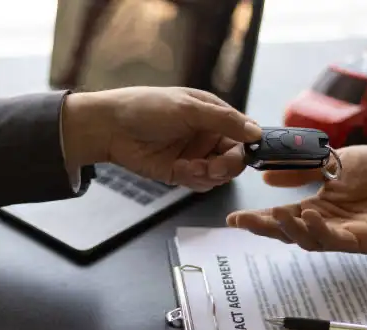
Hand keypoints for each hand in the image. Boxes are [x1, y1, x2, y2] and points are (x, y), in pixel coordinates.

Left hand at [62, 86, 260, 191]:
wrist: (110, 129)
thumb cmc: (147, 108)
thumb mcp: (189, 109)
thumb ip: (225, 120)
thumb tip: (256, 132)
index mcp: (213, 115)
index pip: (244, 134)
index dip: (250, 146)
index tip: (249, 154)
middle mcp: (208, 136)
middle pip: (236, 158)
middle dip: (228, 165)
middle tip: (215, 167)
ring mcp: (196, 155)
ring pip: (221, 175)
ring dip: (210, 174)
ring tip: (190, 167)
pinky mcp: (182, 172)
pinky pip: (202, 183)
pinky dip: (196, 180)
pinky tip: (180, 169)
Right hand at [226, 145, 366, 253]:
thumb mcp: (333, 164)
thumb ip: (302, 171)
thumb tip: (266, 176)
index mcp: (318, 208)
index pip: (282, 218)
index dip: (258, 219)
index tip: (233, 219)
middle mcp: (328, 225)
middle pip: (291, 233)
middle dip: (266, 229)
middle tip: (245, 222)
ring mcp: (346, 235)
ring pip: (311, 241)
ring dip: (292, 229)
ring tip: (278, 213)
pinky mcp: (366, 240)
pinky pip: (339, 240)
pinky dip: (322, 229)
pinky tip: (311, 215)